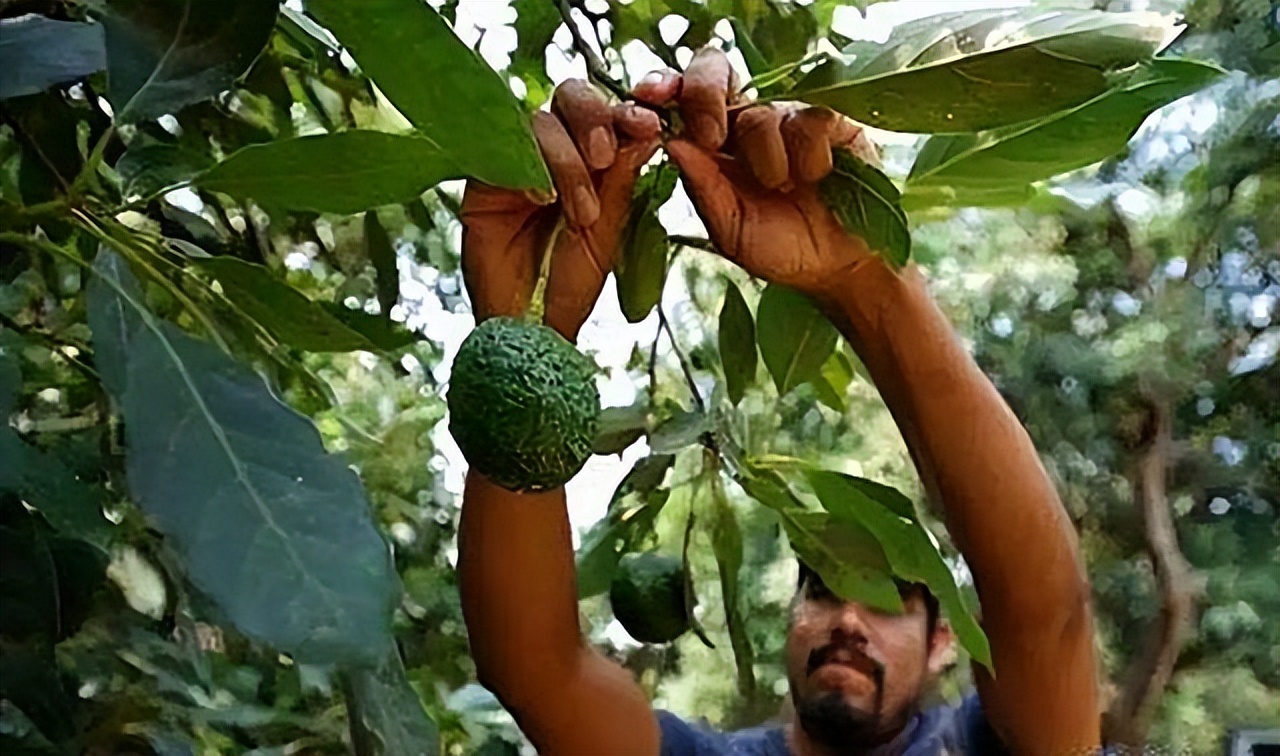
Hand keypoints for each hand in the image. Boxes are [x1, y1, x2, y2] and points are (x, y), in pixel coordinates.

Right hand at [461, 77, 674, 341]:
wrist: (529, 327)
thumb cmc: (569, 282)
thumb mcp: (607, 227)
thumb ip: (621, 178)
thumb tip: (648, 129)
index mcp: (592, 156)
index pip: (609, 111)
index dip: (628, 110)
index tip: (648, 125)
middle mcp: (554, 149)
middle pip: (571, 96)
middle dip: (594, 119)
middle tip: (604, 157)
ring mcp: (516, 160)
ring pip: (540, 121)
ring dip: (566, 160)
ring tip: (579, 211)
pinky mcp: (482, 178)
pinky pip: (500, 149)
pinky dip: (528, 169)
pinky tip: (542, 201)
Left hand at [665, 48, 883, 298]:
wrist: (836, 267)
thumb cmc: (779, 248)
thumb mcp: (729, 228)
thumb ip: (702, 186)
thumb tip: (672, 141)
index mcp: (711, 141)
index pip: (680, 95)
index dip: (663, 87)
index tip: (651, 100)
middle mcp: (746, 119)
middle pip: (713, 69)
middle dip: (704, 97)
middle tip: (713, 138)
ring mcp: (789, 115)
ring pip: (762, 111)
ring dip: (768, 160)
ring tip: (784, 190)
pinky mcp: (834, 120)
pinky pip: (811, 118)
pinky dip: (809, 155)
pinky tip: (815, 177)